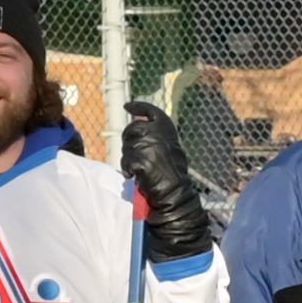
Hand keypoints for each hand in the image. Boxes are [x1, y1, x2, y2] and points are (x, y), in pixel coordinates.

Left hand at [121, 101, 215, 260]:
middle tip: (138, 155)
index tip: (129, 106)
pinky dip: (129, 170)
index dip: (139, 107)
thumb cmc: (173, 175)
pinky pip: (126, 162)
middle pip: (132, 129)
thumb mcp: (170, 149)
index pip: (152, 112)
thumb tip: (138, 120)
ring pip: (127, 147)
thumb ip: (156, 136)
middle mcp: (158, 136)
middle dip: (130, 141)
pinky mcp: (140, 161)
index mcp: (168, 131)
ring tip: (142, 170)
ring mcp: (148, 148)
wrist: (175, 196)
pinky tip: (139, 177)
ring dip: (129, 158)